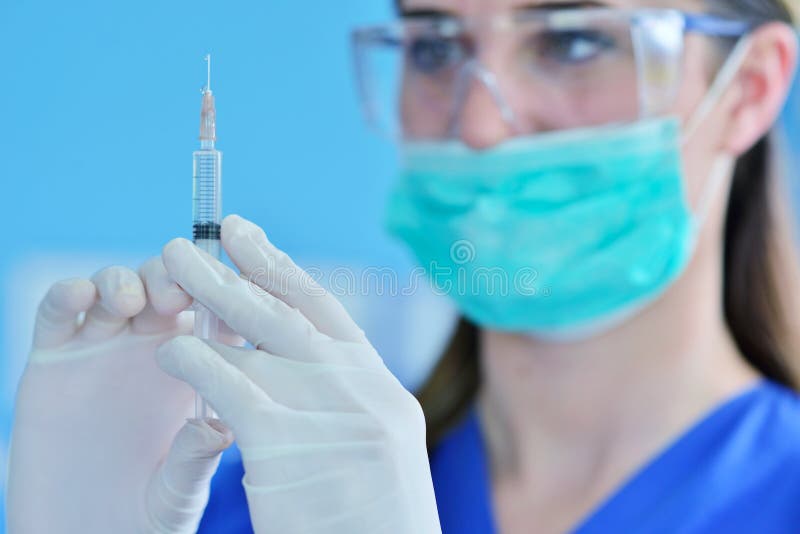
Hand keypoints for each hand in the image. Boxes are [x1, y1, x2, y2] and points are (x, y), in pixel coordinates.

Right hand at [8, 259, 234, 532]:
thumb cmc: (145, 519)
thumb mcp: (178, 491)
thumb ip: (195, 457)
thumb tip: (220, 425)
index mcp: (201, 369)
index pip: (220, 313)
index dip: (226, 291)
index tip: (233, 281)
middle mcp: (155, 348)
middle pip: (170, 286)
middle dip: (175, 278)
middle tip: (177, 295)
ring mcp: (103, 348)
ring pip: (117, 286)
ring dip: (126, 280)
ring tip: (132, 301)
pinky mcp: (53, 357)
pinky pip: (59, 311)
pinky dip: (69, 293)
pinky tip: (81, 296)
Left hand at [156, 214, 441, 533]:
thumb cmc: (375, 522)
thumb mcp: (376, 448)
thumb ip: (341, 401)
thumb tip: (294, 364)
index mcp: (380, 388)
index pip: (325, 312)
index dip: (282, 270)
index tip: (249, 238)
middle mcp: (357, 386)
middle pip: (288, 311)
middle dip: (242, 267)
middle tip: (203, 234)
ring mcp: (324, 409)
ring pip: (256, 335)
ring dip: (209, 296)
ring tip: (169, 268)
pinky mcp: (280, 440)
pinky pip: (227, 385)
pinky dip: (196, 361)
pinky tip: (171, 350)